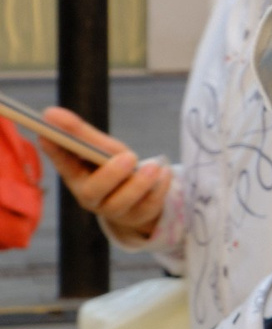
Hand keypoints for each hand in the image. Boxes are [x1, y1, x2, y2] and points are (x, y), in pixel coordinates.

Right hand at [37, 108, 167, 247]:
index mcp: (76, 176)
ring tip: (154, 166)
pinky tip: (165, 172)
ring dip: (139, 183)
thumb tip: (50, 113)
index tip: (49, 134)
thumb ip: (82, 134)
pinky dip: (159, 188)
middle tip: (129, 156)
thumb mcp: (102, 149)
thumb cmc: (115, 168)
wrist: (140, 198)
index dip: (56, 152)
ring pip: (121, 203)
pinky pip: (149, 205)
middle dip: (110, 174)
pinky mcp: (138, 216)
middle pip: (93, 192)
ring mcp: (114, 210)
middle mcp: (91, 197)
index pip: (63, 165)